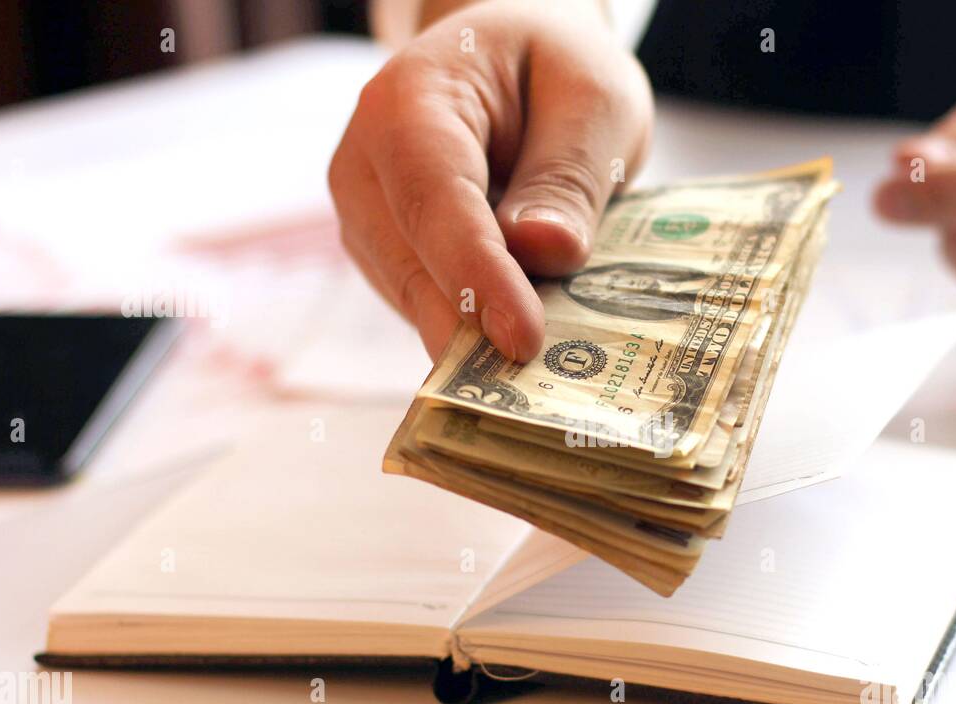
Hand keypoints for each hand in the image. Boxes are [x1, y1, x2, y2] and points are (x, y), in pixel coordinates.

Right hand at [329, 0, 652, 360]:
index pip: (433, 202)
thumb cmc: (551, 70)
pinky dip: (474, 335)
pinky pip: (427, 309)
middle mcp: (365, 166)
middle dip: (474, 333)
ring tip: (545, 379)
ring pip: (415, 301)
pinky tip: (524, 356)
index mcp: (407, 103)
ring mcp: (368, 219)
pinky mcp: (390, 260)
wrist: (511, 60)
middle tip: (540, 392)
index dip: (477, 278)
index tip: (523, 340)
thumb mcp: (590, 97)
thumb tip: (545, 252)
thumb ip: (568, 172)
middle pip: (412, 268)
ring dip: (476, 343)